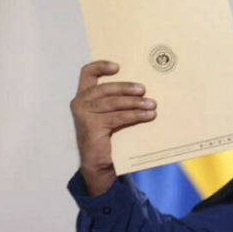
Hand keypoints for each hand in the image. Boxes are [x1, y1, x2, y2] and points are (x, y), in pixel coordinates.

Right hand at [70, 60, 156, 194]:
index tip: (118, 66)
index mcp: (84, 96)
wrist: (100, 165)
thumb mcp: (111, 114)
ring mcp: (84, 114)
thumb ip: (119, 101)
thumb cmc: (109, 137)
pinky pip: (118, 117)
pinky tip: (148, 115)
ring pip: (113, 103)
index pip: (87, 73)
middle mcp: (80, 103)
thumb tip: (144, 90)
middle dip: (126, 88)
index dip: (101, 66)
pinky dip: (135, 115)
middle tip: (144, 89)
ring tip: (152, 104)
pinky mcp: (92, 126)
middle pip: (105, 88)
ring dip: (135, 103)